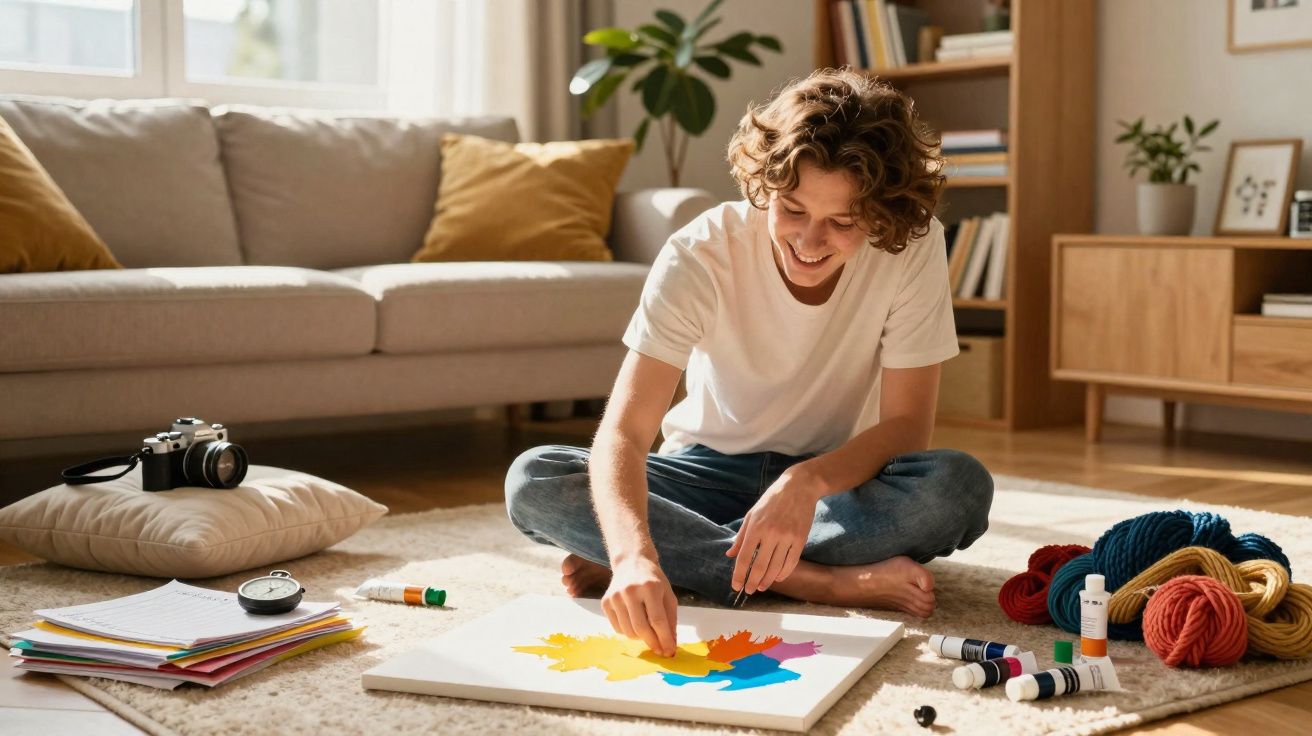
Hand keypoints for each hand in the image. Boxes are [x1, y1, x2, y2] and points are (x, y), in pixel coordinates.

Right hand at [602, 554, 677, 656]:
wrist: (631, 562)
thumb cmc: (653, 580)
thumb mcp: (668, 595)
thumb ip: (671, 620)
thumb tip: (670, 645)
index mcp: (650, 587)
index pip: (657, 620)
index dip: (664, 639)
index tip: (669, 651)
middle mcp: (630, 591)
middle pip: (641, 628)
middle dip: (652, 643)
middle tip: (659, 649)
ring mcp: (615, 596)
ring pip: (628, 632)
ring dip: (640, 638)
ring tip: (648, 632)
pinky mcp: (605, 602)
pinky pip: (618, 628)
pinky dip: (628, 631)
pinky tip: (635, 622)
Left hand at [727, 468, 821, 594]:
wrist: (798, 487)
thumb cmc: (771, 500)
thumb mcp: (752, 514)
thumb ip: (741, 536)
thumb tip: (730, 555)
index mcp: (755, 527)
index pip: (744, 557)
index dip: (739, 574)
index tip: (736, 586)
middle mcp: (770, 534)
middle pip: (759, 566)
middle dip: (752, 582)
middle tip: (749, 590)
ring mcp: (787, 537)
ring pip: (776, 567)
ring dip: (767, 581)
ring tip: (761, 587)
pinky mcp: (800, 539)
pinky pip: (791, 562)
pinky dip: (783, 573)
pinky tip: (777, 578)